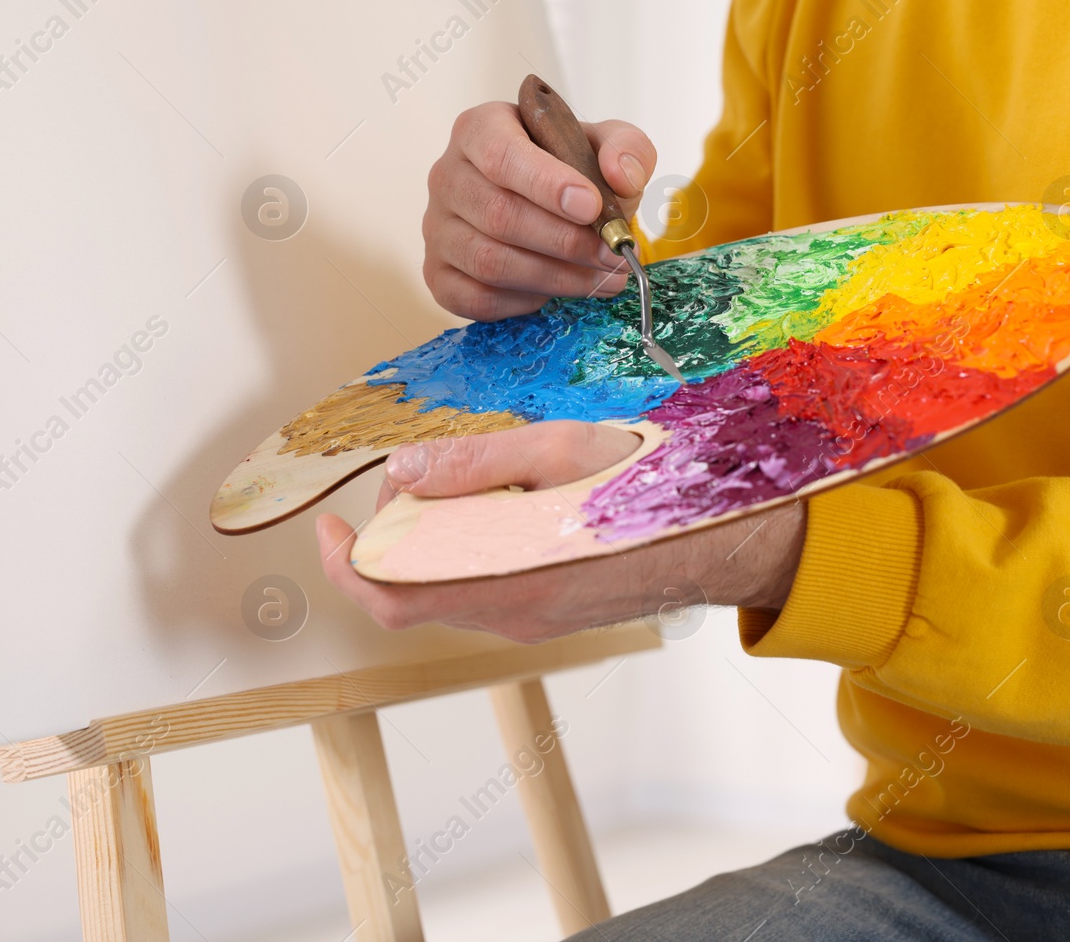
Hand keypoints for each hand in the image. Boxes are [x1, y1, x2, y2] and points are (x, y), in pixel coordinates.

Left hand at [315, 421, 805, 642]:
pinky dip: (469, 546)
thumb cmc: (661, 487)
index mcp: (508, 579)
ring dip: (433, 539)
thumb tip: (401, 474)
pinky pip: (486, 584)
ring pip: (449, 585)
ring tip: (467, 479)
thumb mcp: (564, 452)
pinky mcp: (555, 610)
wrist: (739, 535)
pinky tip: (504, 500)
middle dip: (393, 534)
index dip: (343, 564)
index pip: (390, 596)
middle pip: (414, 588)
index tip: (330, 524)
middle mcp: (514, 613)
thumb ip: (476, 465)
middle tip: (415, 475)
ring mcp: (535, 618)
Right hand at [423, 101, 656, 320]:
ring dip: (555, 277)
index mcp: (480, 130)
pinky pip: (478, 298)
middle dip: (564, 241)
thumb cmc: (569, 169)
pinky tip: (558, 291)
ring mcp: (437, 228)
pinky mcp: (439, 274)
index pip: (501, 155)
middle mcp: (448, 176)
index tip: (591, 207)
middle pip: (498, 215)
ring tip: (600, 277)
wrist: (545, 205)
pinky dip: (526, 301)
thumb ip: (625, 147)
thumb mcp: (603, 144)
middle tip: (612, 254)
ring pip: (489, 261)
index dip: (546, 184)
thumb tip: (621, 177)